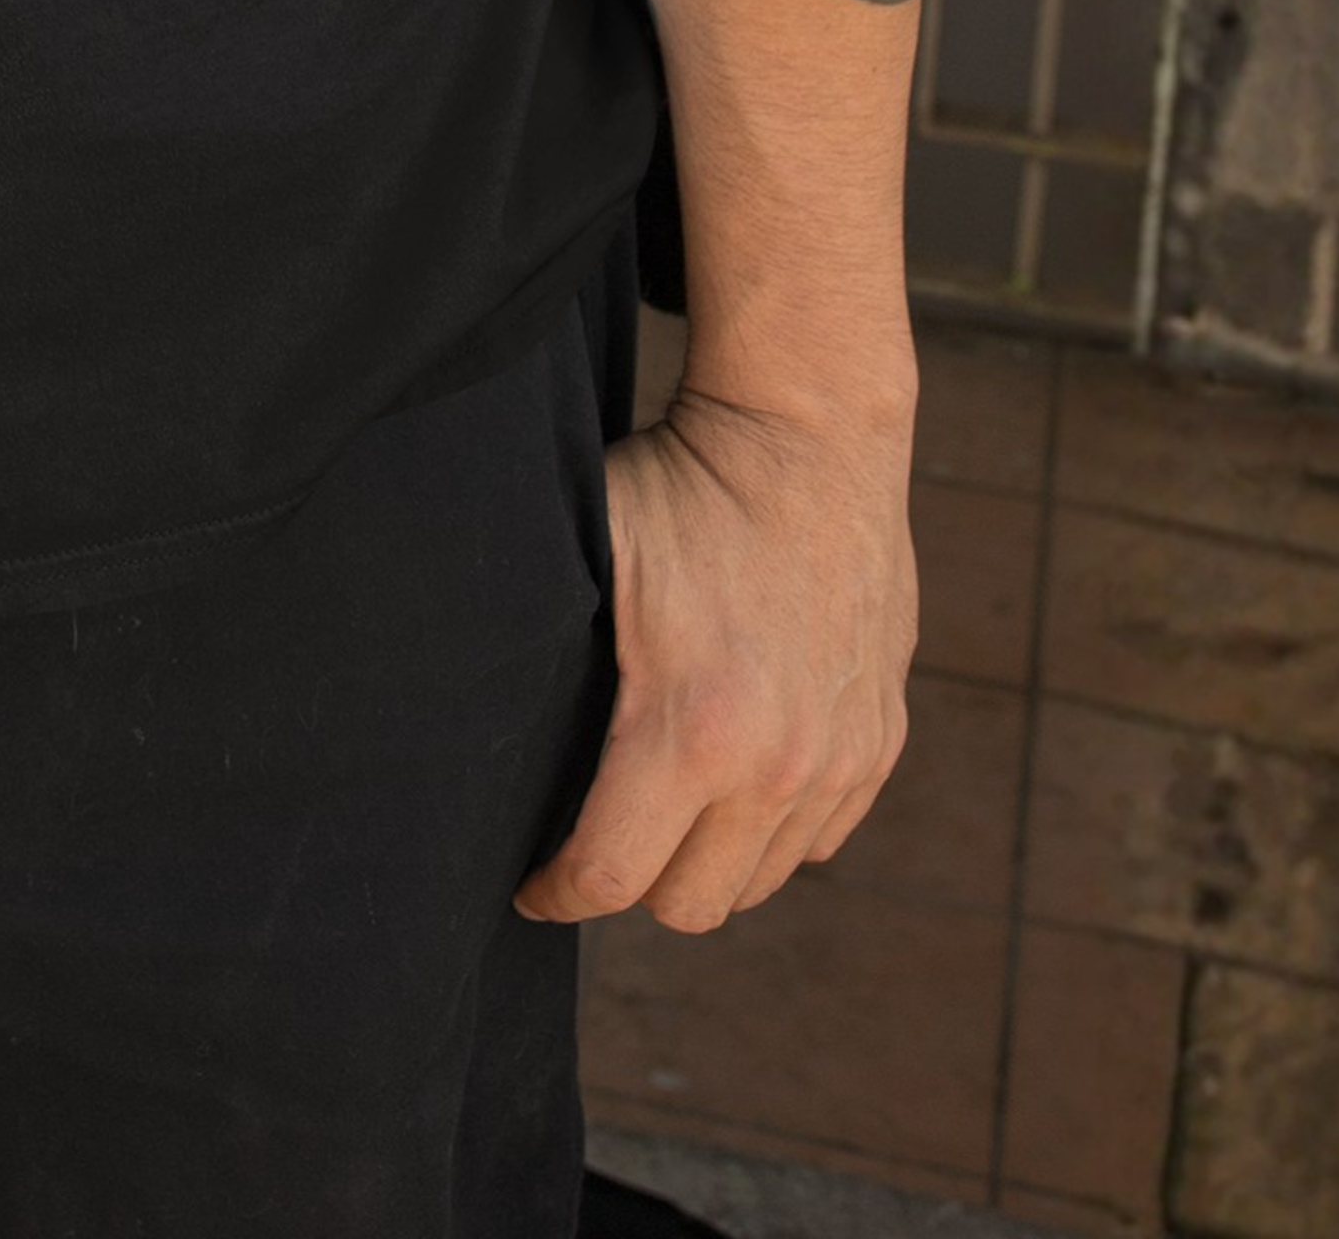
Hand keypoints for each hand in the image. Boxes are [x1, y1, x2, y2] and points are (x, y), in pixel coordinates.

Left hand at [517, 384, 915, 931]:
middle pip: (690, 904)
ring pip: (758, 882)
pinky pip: (817, 839)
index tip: (530, 885)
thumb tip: (457, 699)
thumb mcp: (587, 551)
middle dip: (629, 884)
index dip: (557, 893)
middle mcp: (780, 763)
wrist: (808, 432)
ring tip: (655, 812)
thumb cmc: (679, 483)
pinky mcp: (880, 740)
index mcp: (695, 727)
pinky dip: (770, 831)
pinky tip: (727, 782)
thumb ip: (539, 646)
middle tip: (592, 839)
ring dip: (703, 862)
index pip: (613, 876)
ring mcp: (841, 758)